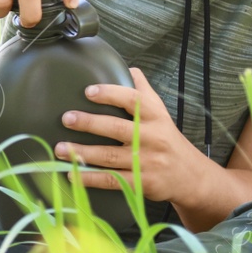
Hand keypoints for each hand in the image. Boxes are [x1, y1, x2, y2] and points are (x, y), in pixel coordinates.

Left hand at [51, 67, 204, 202]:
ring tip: (59, 149)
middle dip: (89, 123)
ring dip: (82, 153)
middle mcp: (151, 137)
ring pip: (109, 156)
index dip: (110, 94)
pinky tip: (72, 174)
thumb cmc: (168, 140)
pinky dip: (91, 178)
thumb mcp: (161, 113)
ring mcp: (146, 162)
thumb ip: (143, 91)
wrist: (192, 177)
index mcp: (154, 116)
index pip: (133, 100)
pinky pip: (112, 180)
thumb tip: (128, 68)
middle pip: (116, 128)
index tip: (88, 91)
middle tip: (66, 118)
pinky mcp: (141, 183)